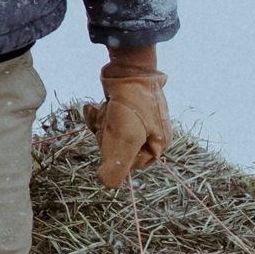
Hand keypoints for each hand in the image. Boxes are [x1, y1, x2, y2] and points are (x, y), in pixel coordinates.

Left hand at [80, 46, 168, 189]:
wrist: (129, 68)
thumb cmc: (131, 105)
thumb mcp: (125, 139)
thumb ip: (117, 165)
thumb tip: (108, 185)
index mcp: (159, 144)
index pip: (129, 164)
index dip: (115, 153)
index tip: (112, 138)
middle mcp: (152, 133)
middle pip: (117, 147)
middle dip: (106, 135)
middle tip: (109, 119)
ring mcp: (139, 119)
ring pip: (110, 132)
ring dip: (101, 122)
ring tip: (104, 109)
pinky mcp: (126, 107)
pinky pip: (107, 118)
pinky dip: (98, 113)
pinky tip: (95, 106)